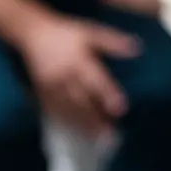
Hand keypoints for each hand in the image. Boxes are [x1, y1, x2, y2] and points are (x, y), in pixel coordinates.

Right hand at [18, 13, 140, 134]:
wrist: (32, 33)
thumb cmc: (66, 33)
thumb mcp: (90, 31)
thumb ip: (112, 41)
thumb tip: (137, 49)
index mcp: (78, 59)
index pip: (96, 80)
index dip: (108, 94)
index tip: (121, 109)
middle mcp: (64, 75)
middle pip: (81, 100)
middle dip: (96, 118)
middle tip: (110, 135)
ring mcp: (51, 86)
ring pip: (68, 109)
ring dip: (82, 125)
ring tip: (97, 139)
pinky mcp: (41, 92)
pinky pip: (53, 111)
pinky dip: (66, 122)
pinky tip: (76, 132)